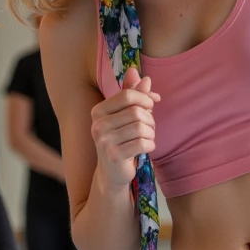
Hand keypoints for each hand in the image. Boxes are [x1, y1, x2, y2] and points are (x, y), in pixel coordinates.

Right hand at [90, 65, 160, 189]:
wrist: (113, 172)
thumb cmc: (122, 140)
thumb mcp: (126, 116)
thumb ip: (134, 95)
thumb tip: (144, 77)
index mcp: (99, 111)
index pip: (127, 95)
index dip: (145, 98)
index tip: (151, 104)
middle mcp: (98, 125)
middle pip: (136, 112)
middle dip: (150, 119)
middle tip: (150, 128)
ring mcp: (104, 141)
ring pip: (141, 128)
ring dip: (151, 133)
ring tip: (147, 138)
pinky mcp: (114, 156)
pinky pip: (143, 143)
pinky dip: (150, 145)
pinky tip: (146, 148)